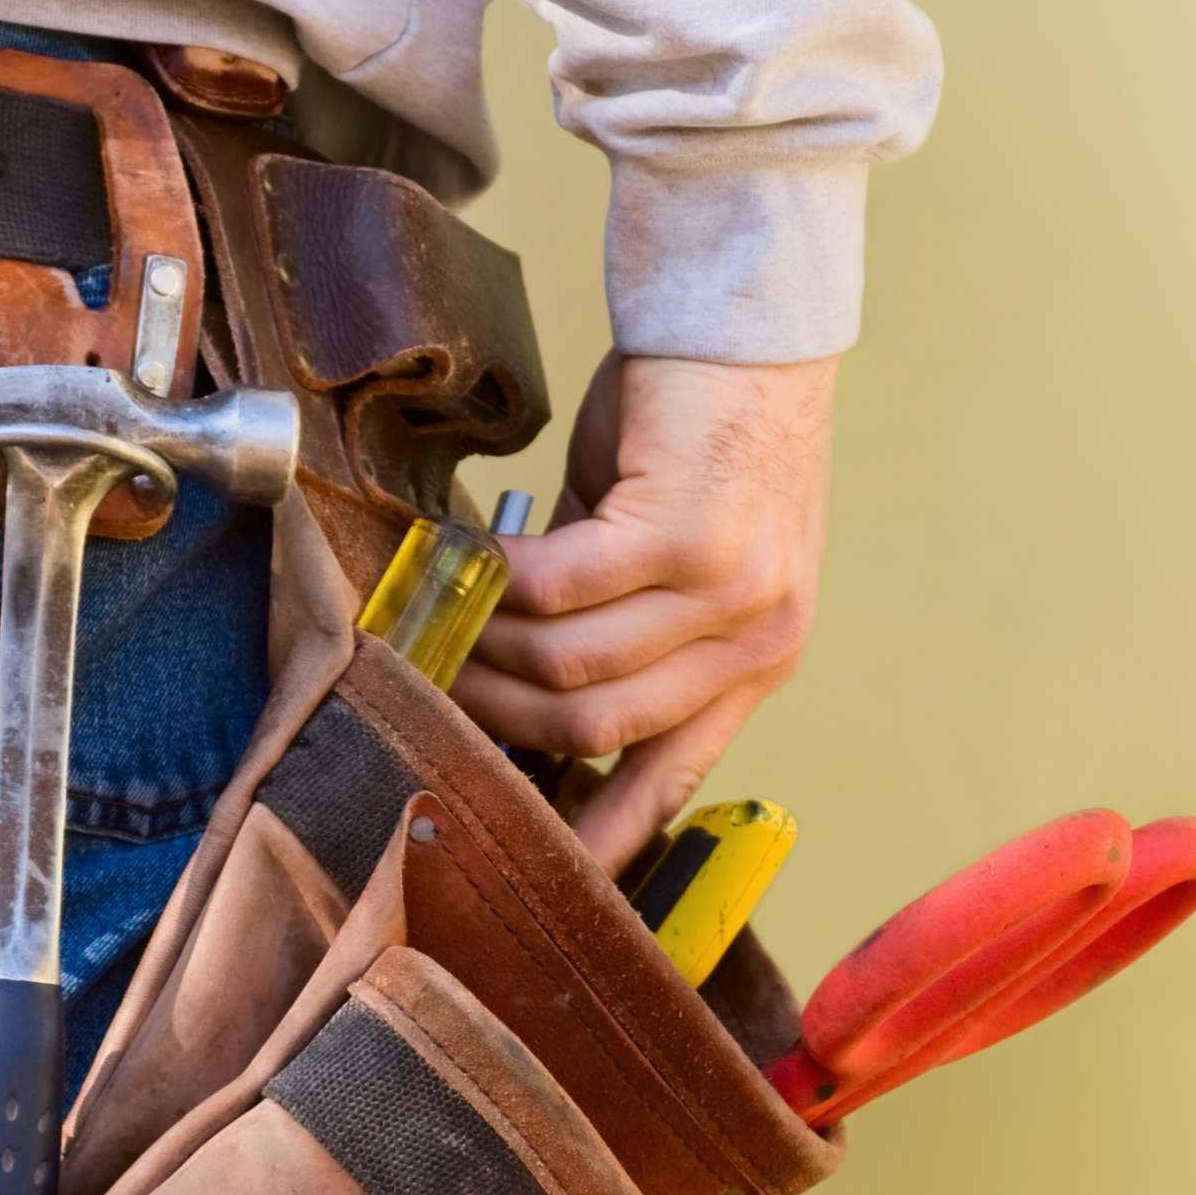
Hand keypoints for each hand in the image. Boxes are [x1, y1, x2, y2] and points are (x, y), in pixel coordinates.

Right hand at [451, 351, 835, 875]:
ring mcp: (733, 592)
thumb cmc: (702, 429)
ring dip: (488, 648)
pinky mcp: (688, 536)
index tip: (545, 870)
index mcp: (762, 658)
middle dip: (502, 716)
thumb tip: (521, 686)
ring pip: (574, 666)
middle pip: (600, 728)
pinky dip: (497, 584)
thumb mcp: (677, 551)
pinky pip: (560, 591)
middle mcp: (761, 638)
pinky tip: (462, 557)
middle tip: (434, 680)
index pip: (677, 773)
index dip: (607, 832)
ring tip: (438, 620)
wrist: (746, 324)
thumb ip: (621, 625)